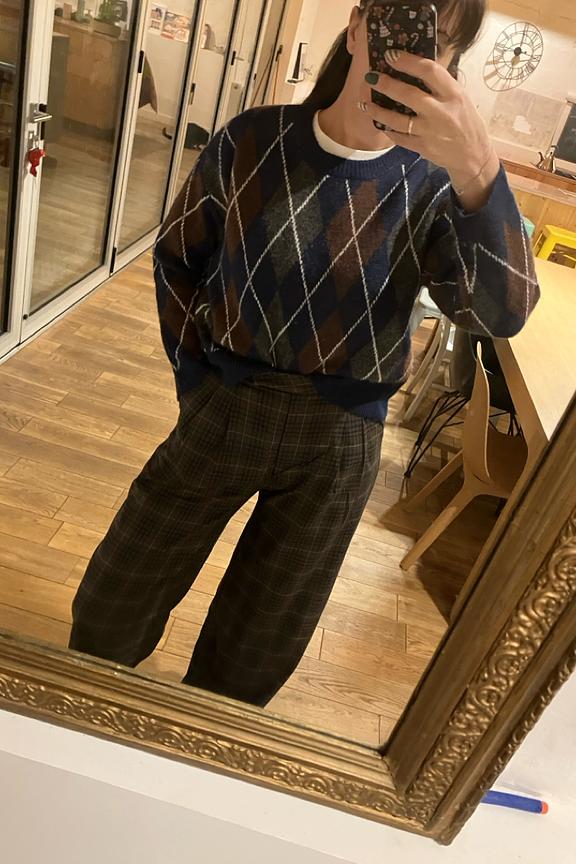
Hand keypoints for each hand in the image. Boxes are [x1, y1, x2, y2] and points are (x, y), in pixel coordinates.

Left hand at [361, 50, 499, 193]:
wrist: (472, 155)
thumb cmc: (466, 121)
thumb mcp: (460, 98)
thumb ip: (440, 86)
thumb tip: (412, 68)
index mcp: (454, 94)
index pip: (429, 71)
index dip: (408, 61)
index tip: (391, 55)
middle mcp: (441, 112)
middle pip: (408, 94)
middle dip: (386, 84)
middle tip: (370, 77)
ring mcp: (430, 132)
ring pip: (397, 119)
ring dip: (378, 110)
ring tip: (364, 103)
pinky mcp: (422, 148)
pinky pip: (399, 137)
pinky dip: (387, 129)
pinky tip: (379, 122)